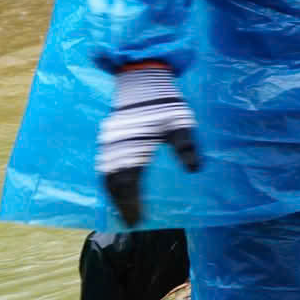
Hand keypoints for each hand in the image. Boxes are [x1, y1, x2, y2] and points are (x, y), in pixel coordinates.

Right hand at [97, 64, 200, 226]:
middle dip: (120, 204)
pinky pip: (105, 164)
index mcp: (133, 146)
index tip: (137, 221)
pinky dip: (110, 180)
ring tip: (123, 210)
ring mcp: (109, 142)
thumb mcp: (180, 121)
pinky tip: (119, 188)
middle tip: (130, 221)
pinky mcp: (109, 137)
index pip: (128, 183)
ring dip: (114, 194)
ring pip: (106, 175)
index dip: (131, 204)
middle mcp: (116, 147)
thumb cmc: (163, 101)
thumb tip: (194, 169)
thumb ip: (186, 144)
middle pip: (113, 183)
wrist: (141, 78)